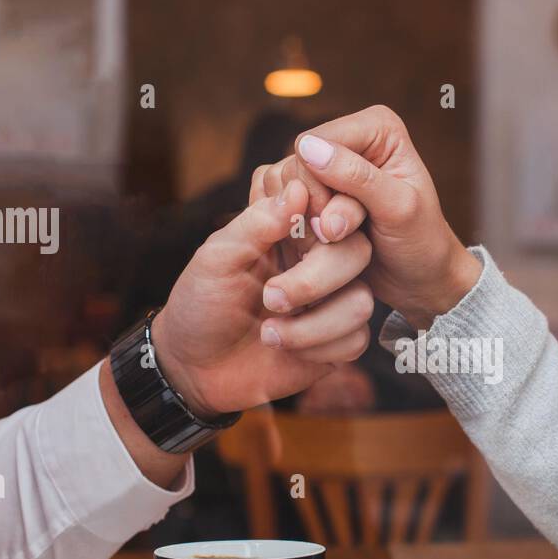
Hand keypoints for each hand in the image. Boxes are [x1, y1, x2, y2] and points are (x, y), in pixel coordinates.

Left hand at [149, 179, 373, 415]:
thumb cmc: (201, 305)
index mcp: (292, 231)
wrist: (196, 369)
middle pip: (357, 252)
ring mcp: (333, 302)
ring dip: (312, 325)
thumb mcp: (217, 258)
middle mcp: (320, 262)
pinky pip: (355, 340)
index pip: (334, 207)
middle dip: (316, 279)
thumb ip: (256, 223)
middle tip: (271, 298)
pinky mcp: (338, 342)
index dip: (333, 215)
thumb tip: (298, 189)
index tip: (312, 231)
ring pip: (362, 301)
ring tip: (268, 333)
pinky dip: (316, 349)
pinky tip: (284, 350)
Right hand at [252, 105, 481, 328]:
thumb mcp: (398, 210)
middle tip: (339, 237)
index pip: (312, 143)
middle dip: (312, 208)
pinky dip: (299, 231)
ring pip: (284, 189)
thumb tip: (308, 148)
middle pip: (294, 165)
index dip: (315, 187)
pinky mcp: (315, 193)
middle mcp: (350, 138)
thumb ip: (357, 177)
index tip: (337, 228)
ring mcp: (329, 167)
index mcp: (376, 127)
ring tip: (337, 242)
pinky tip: (323, 247)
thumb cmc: (422, 244)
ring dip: (305, 224)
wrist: (422, 280)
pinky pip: (283, 206)